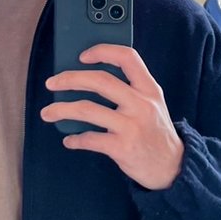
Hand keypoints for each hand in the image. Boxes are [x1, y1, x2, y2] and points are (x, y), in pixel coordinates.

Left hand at [41, 44, 183, 189]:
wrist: (173, 167)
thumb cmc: (156, 132)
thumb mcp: (153, 104)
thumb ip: (131, 89)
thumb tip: (89, 78)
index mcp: (149, 89)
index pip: (127, 58)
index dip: (102, 51)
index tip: (82, 56)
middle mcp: (141, 104)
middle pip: (100, 81)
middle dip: (70, 79)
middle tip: (52, 83)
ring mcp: (131, 126)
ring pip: (88, 110)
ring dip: (62, 110)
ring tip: (47, 112)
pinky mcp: (123, 148)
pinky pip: (90, 139)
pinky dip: (75, 139)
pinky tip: (69, 140)